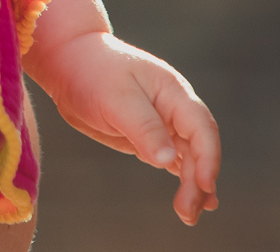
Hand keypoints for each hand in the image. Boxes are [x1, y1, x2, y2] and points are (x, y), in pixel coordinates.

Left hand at [28, 32, 219, 224]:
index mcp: (173, 92)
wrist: (71, 62)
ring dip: (192, 184)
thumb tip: (167, 160)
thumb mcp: (117, 99)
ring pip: (188, 156)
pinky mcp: (149, 135)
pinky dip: (182, 177)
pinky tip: (188, 199)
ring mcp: (163, 122)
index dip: (208, 157)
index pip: (201, 127)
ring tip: (188, 215)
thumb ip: (144, 127)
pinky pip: (173, 158)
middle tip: (188, 213)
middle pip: (198, 148)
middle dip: (199, 180)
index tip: (204, 185)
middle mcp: (174, 108)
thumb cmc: (94, 73)